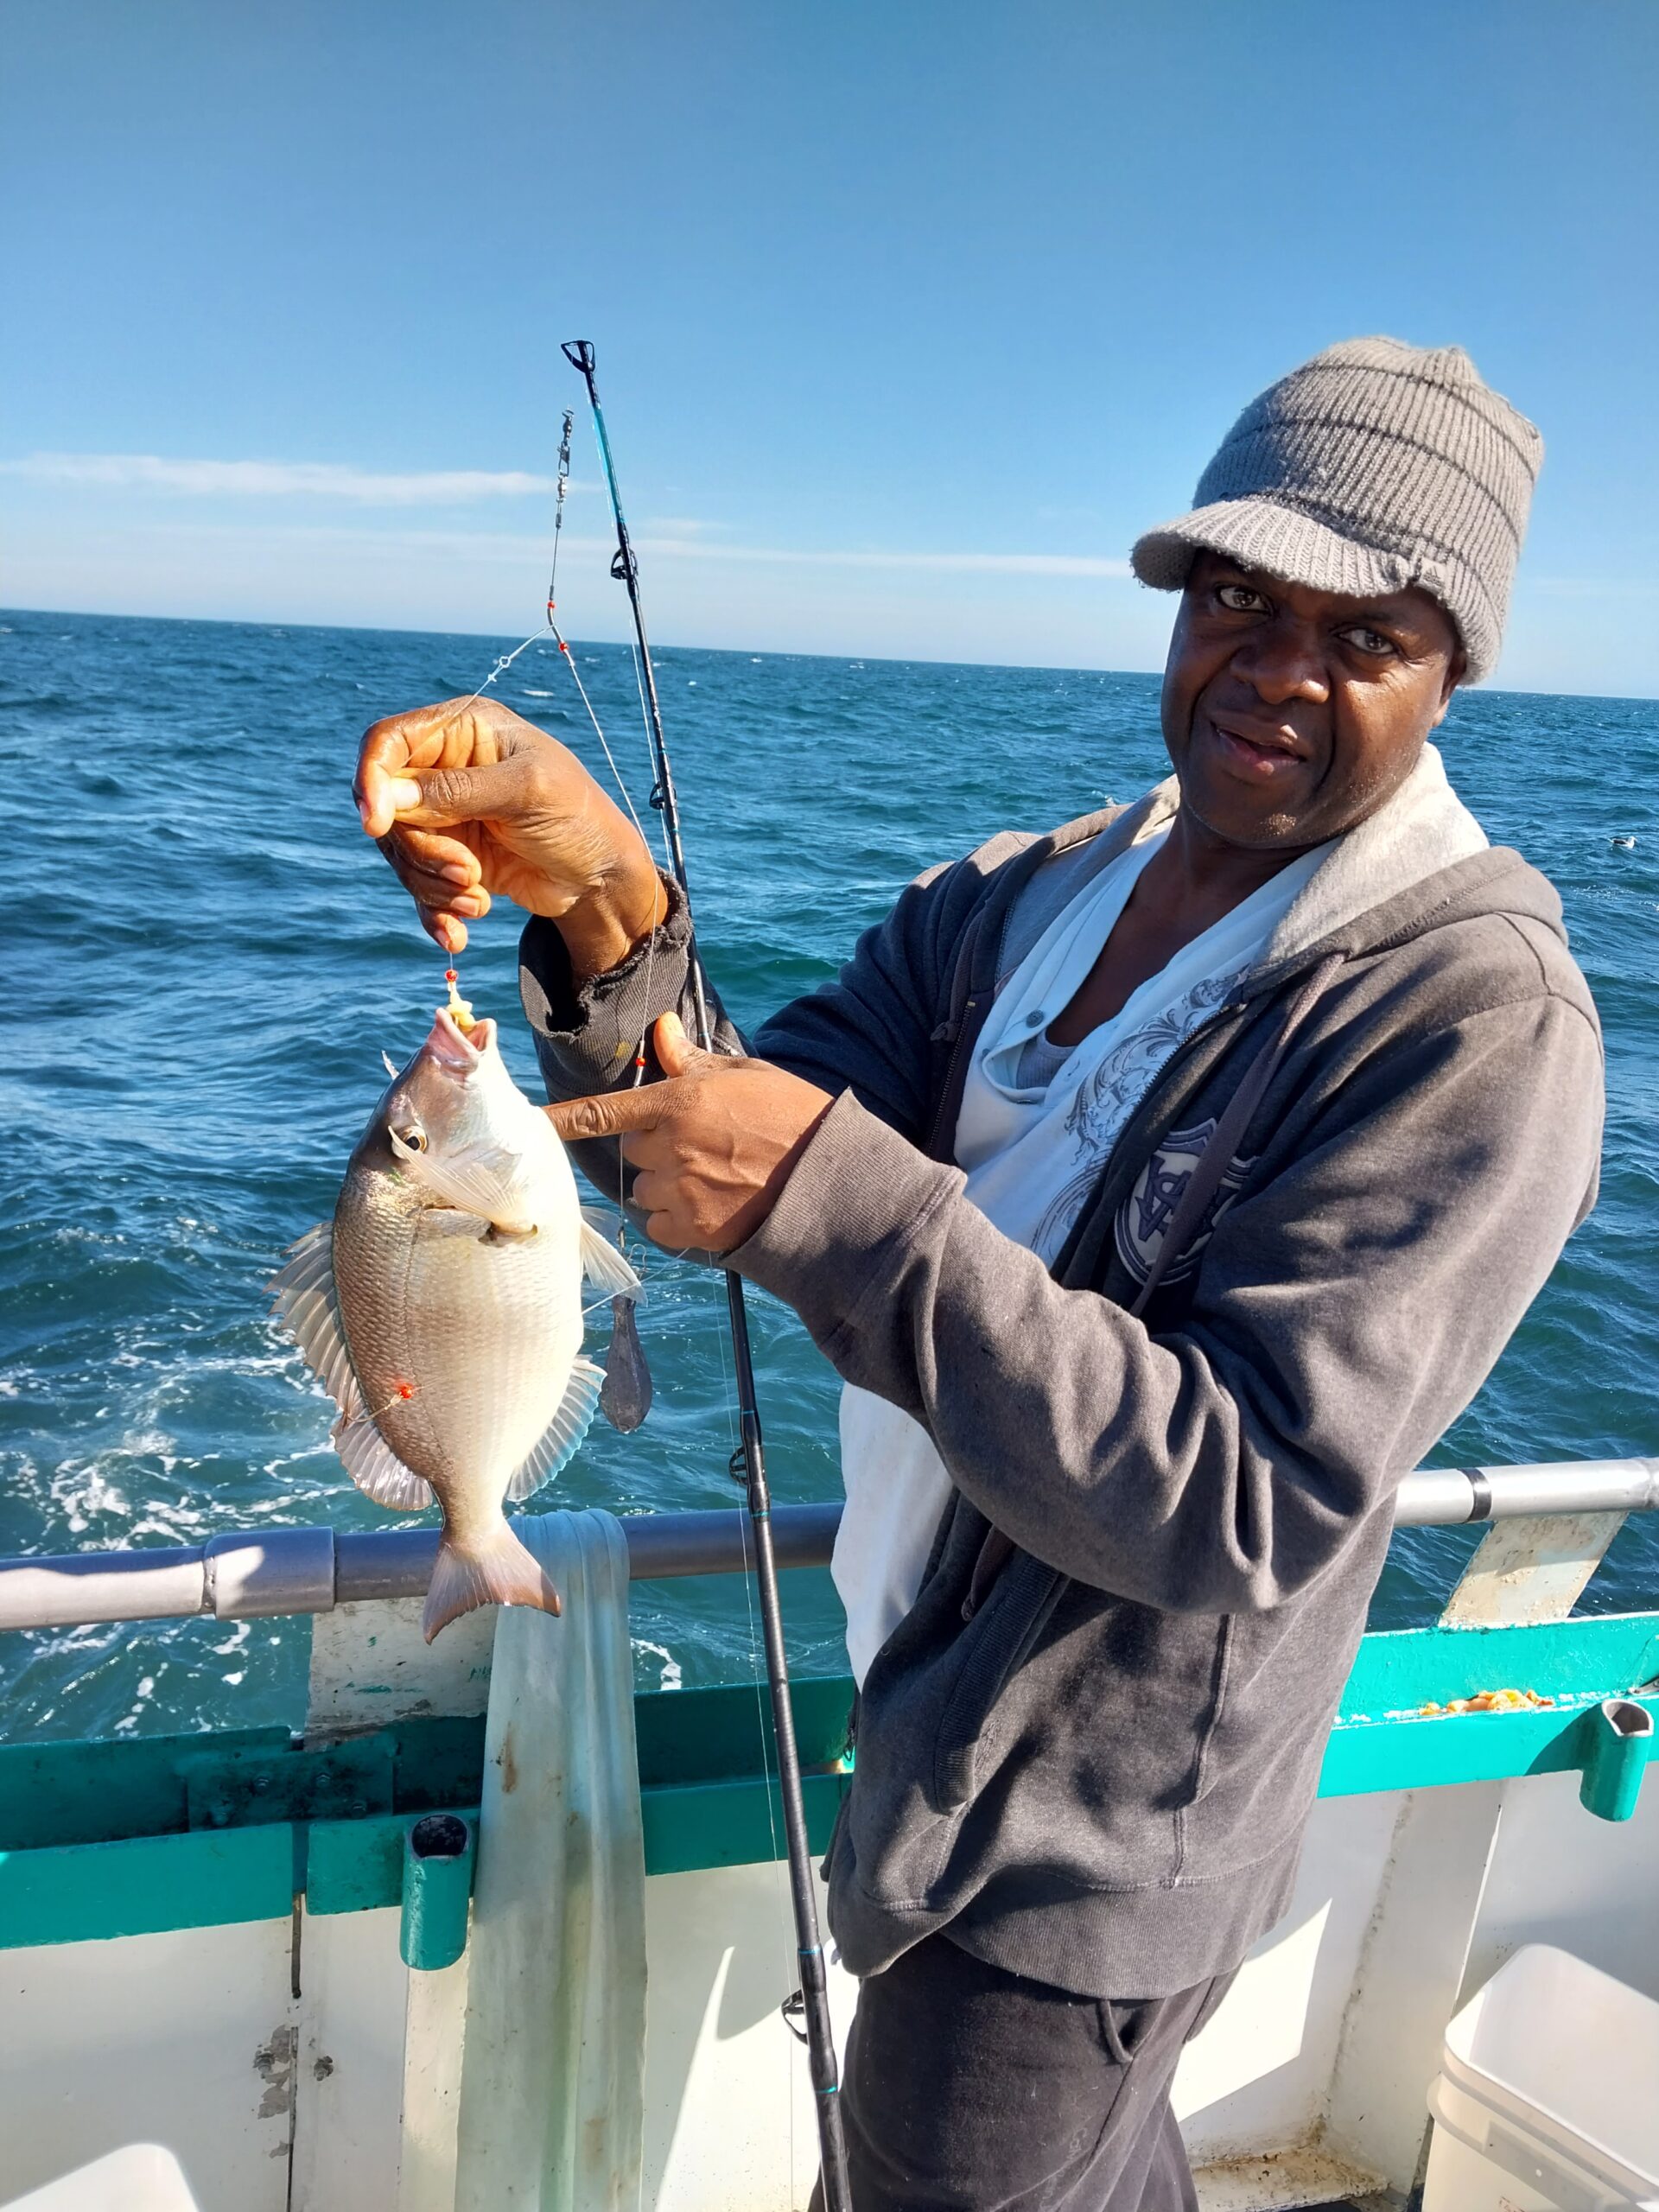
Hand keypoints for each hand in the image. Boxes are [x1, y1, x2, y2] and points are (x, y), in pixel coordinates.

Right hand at [354, 695, 666, 969]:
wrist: (601, 877)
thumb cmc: (578, 816)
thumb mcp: (525, 793)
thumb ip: (457, 791)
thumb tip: (387, 795)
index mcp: (462, 729)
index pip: (388, 741)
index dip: (371, 778)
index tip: (377, 824)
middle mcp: (444, 768)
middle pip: (387, 807)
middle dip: (422, 850)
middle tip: (468, 873)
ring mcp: (443, 815)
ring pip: (400, 852)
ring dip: (434, 885)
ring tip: (478, 897)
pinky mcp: (449, 858)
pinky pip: (417, 886)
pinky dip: (435, 912)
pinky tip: (457, 937)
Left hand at [547, 1014, 833, 1252]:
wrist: (831, 1181)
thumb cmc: (793, 1118)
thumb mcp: (746, 1076)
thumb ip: (692, 1061)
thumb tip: (661, 1030)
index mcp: (680, 1103)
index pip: (605, 1112)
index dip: (564, 1119)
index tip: (533, 1123)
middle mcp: (672, 1147)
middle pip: (633, 1150)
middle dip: (658, 1148)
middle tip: (704, 1146)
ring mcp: (681, 1191)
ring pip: (644, 1190)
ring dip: (666, 1185)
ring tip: (714, 1179)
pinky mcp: (693, 1230)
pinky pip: (660, 1225)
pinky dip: (677, 1219)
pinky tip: (713, 1206)